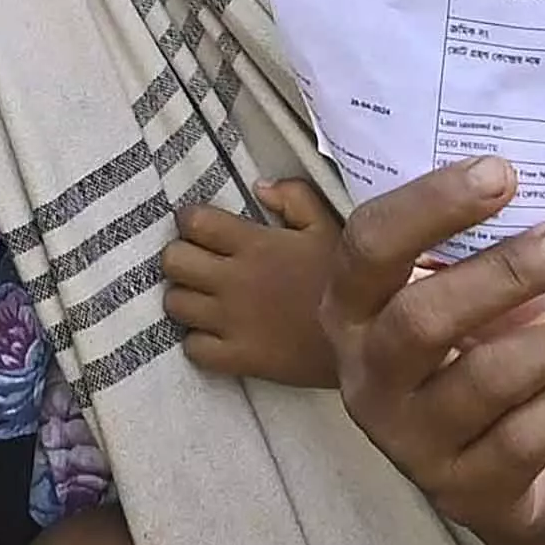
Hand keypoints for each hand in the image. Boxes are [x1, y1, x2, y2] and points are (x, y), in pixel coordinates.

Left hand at [167, 179, 343, 386]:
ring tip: (206, 298)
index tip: (204, 229)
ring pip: (175, 303)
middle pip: (173, 261)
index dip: (192, 221)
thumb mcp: (331, 226)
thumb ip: (295, 198)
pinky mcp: (239, 358)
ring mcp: (233, 321)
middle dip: (182, 257)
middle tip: (202, 263)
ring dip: (185, 297)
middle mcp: (235, 280)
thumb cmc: (350, 279)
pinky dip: (198, 340)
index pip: (193, 222)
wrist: (371, 340)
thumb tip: (259, 187)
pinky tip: (216, 334)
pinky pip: (193, 348)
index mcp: (255, 244)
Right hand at [325, 159, 544, 544]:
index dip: (432, 205)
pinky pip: (520, 442)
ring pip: (480, 383)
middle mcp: (366, 377)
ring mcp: (408, 441)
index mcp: (352, 312)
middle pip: (422, 317)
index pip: (371, 247)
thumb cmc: (476, 353)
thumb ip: (480, 251)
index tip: (503, 173)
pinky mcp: (461, 490)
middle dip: (505, 272)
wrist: (497, 473)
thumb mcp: (463, 297)